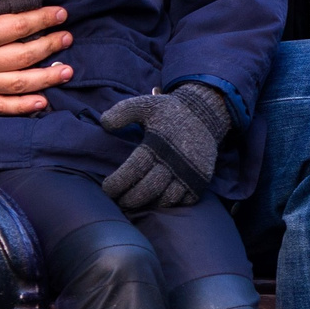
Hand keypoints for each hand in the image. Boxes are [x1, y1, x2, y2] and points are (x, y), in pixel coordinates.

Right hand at [0, 0, 72, 115]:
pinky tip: (41, 103)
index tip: (61, 13)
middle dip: (51, 46)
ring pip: (17, 84)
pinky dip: (21, 107)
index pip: (18, 27)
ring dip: (46, 79)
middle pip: (24, 56)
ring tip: (67, 71)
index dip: (43, 19)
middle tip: (69, 38)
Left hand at [99, 87, 229, 212]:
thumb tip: (104, 122)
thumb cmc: (170, 112)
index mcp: (157, 144)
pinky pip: (185, 201)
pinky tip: (158, 199)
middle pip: (148, 190)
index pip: (133, 170)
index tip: (107, 188)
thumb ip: (123, 111)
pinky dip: (171, 203)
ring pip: (166, 199)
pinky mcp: (201, 179)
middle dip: (129, 199)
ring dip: (149, 204)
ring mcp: (190, 172)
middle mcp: (174, 161)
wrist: (205, 114)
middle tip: (118, 201)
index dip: (117, 183)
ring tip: (136, 202)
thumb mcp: (146, 105)